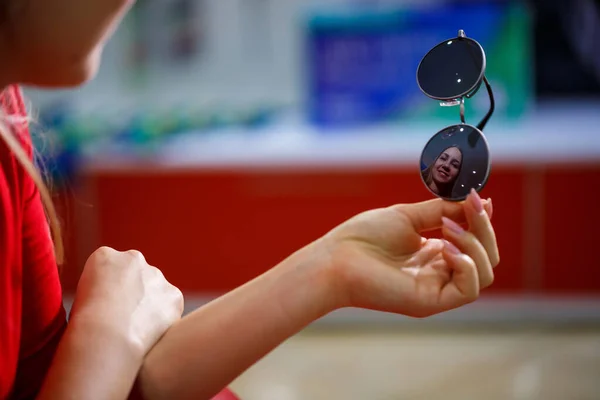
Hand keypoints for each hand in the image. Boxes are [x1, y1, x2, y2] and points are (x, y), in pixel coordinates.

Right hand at [69, 247, 183, 355]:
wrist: (106, 337)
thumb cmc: (84, 325)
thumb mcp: (80, 298)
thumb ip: (98, 290)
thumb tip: (108, 301)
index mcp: (104, 256)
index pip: (111, 267)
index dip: (109, 290)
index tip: (106, 307)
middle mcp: (133, 258)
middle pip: (136, 274)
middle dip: (133, 291)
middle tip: (124, 317)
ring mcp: (156, 275)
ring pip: (155, 289)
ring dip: (149, 303)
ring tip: (135, 328)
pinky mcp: (173, 294)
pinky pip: (170, 305)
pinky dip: (164, 317)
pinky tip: (150, 332)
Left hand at [321, 189, 497, 317]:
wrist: (336, 259)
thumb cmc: (364, 237)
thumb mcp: (408, 216)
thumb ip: (443, 210)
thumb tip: (481, 200)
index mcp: (435, 253)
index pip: (476, 242)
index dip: (482, 221)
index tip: (478, 198)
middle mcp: (439, 272)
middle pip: (486, 257)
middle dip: (483, 229)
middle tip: (470, 207)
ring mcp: (437, 288)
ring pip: (484, 273)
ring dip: (475, 245)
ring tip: (447, 228)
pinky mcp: (431, 302)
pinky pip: (468, 290)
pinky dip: (467, 266)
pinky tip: (445, 248)